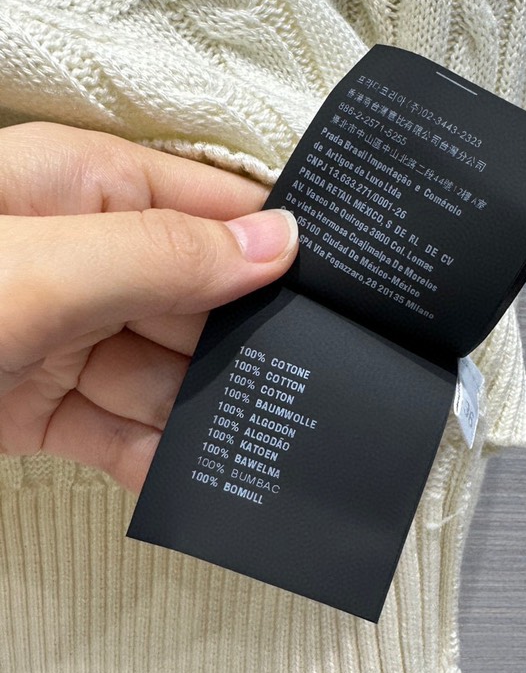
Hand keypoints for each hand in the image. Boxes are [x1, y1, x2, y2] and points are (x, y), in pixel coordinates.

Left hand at [0, 122, 297, 492]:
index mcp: (79, 190)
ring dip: (208, 408)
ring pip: (165, 370)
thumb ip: (164, 255)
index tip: (342, 283)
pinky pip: (121, 430)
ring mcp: (61, 336)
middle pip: (195, 296)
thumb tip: (280, 241)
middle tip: (314, 380)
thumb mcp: (36, 268)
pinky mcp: (39, 408)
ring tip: (265, 439)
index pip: (207, 203)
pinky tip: (194, 482)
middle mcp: (78, 258)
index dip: (274, 237)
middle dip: (247, 338)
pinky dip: (156, 458)